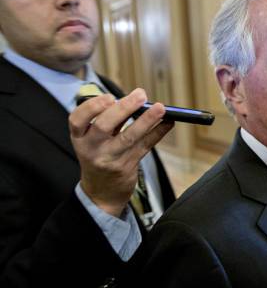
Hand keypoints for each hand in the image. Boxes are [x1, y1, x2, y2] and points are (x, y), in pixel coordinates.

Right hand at [69, 89, 172, 216]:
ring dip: (146, 120)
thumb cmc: (99, 156)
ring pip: (129, 137)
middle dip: (124, 108)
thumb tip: (134, 100)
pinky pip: (145, 146)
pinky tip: (168, 122)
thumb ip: (109, 121)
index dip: (92, 107)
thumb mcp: (93, 140)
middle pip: (104, 126)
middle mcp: (92, 149)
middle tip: (140, 95)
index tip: (109, 97)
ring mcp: (110, 159)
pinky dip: (158, 132)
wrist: (101, 192)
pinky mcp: (128, 166)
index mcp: (80, 138)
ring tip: (160, 107)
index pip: (76, 120)